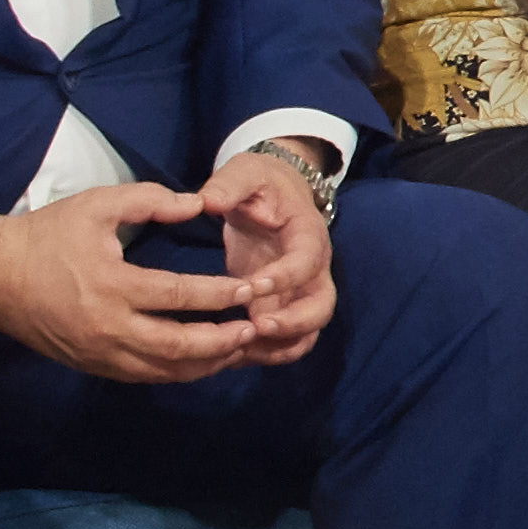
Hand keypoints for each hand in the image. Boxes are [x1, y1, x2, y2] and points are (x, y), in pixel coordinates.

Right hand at [0, 180, 269, 384]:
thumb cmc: (46, 234)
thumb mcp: (95, 204)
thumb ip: (150, 200)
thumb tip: (197, 204)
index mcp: (111, 285)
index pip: (179, 297)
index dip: (219, 295)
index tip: (251, 289)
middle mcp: (107, 327)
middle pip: (177, 347)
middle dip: (222, 341)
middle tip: (255, 328)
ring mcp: (98, 352)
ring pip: (163, 370)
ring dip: (205, 363)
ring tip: (239, 348)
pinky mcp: (92, 365)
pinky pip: (144, 376)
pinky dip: (177, 372)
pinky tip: (202, 361)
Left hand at [200, 147, 335, 363]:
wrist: (272, 193)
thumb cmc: (260, 183)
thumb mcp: (245, 172)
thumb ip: (228, 184)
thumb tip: (206, 201)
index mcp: (308, 235)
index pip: (307, 262)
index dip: (285, 278)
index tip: (250, 285)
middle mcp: (314, 270)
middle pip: (321, 307)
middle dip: (294, 323)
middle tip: (256, 329)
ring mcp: (300, 293)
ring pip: (307, 332)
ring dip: (280, 346)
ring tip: (242, 351)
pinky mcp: (282, 307)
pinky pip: (286, 340)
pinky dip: (267, 352)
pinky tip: (233, 355)